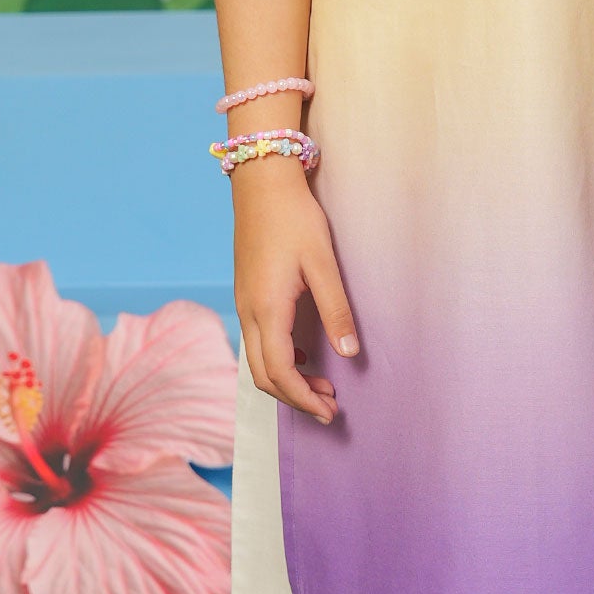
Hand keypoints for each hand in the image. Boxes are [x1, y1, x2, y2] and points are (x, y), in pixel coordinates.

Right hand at [232, 158, 359, 422]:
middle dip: (295, 397)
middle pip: (264, 375)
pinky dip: (279, 359)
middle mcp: (248, 312)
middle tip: (330, 407)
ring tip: (322, 387)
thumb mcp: (322, 263)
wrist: (262, 182)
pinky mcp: (247, 294)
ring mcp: (244, 303)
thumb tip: (349, 353)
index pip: (279, 372)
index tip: (331, 411)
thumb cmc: (294, 218)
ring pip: (257, 360)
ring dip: (287, 380)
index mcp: (266, 308)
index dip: (304, 398)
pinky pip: (256, 341)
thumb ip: (336, 309)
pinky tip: (304, 356)